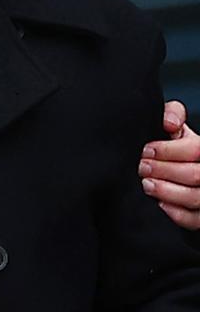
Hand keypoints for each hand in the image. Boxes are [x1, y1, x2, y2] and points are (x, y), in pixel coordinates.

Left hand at [139, 100, 199, 229]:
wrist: (185, 168)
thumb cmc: (181, 148)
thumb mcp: (178, 129)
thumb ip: (172, 115)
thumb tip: (168, 122)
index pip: (198, 150)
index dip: (170, 150)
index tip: (147, 150)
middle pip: (196, 175)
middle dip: (164, 170)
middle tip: (142, 168)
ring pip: (196, 198)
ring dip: (167, 191)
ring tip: (146, 184)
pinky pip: (195, 220)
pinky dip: (176, 214)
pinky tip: (160, 204)